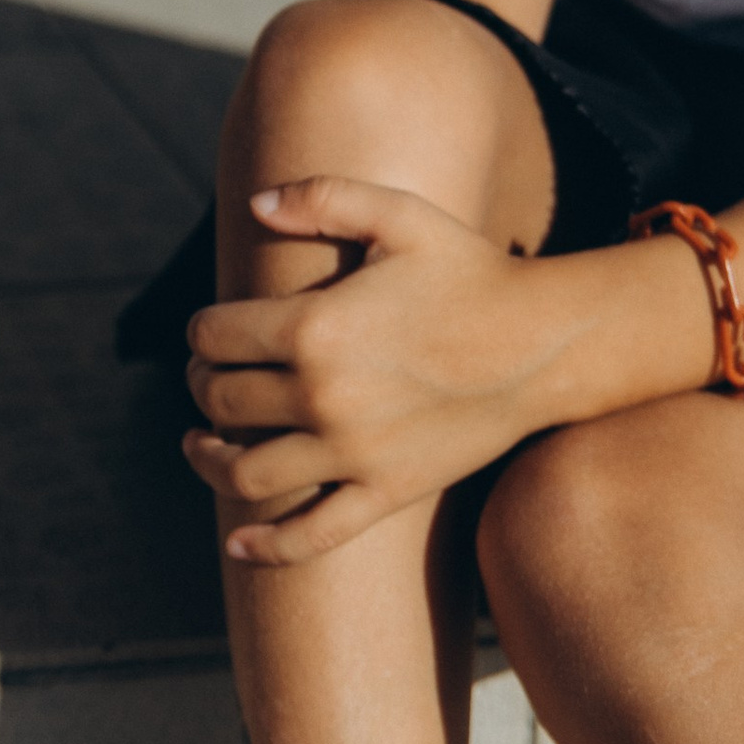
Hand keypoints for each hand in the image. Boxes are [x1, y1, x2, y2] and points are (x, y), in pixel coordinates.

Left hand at [186, 175, 566, 564]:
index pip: (216, 337)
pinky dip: (266, 546)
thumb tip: (257, 202)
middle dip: (203, 386)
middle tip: (209, 377)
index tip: (210, 331)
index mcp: (313, 327)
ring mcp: (352, 453)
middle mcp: (322, 395)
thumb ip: (324, 197)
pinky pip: (311, 536)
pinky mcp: (384, 493)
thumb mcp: (401, 216)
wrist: (542, 344)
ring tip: (203, 444)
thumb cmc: (471, 273)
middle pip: (223, 400)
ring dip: (209, 460)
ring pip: (246, 472)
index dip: (201, 331)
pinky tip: (239, 542)